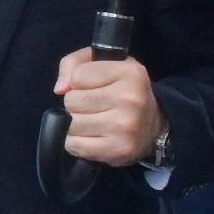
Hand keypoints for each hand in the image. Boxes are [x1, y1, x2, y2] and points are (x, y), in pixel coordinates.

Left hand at [53, 47, 164, 166]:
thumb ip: (73, 64)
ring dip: (76, 124)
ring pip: (71, 124)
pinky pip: (74, 145)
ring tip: (94, 121)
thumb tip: (60, 89)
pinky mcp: (117, 149)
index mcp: (129, 72)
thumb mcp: (102, 64)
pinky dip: (76, 142)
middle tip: (95, 107)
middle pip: (72, 101)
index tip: (94, 87)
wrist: (152, 126)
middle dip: (77, 104)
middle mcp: (130, 98)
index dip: (79, 82)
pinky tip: (92, 137)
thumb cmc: (122, 90)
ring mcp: (125, 126)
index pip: (78, 76)